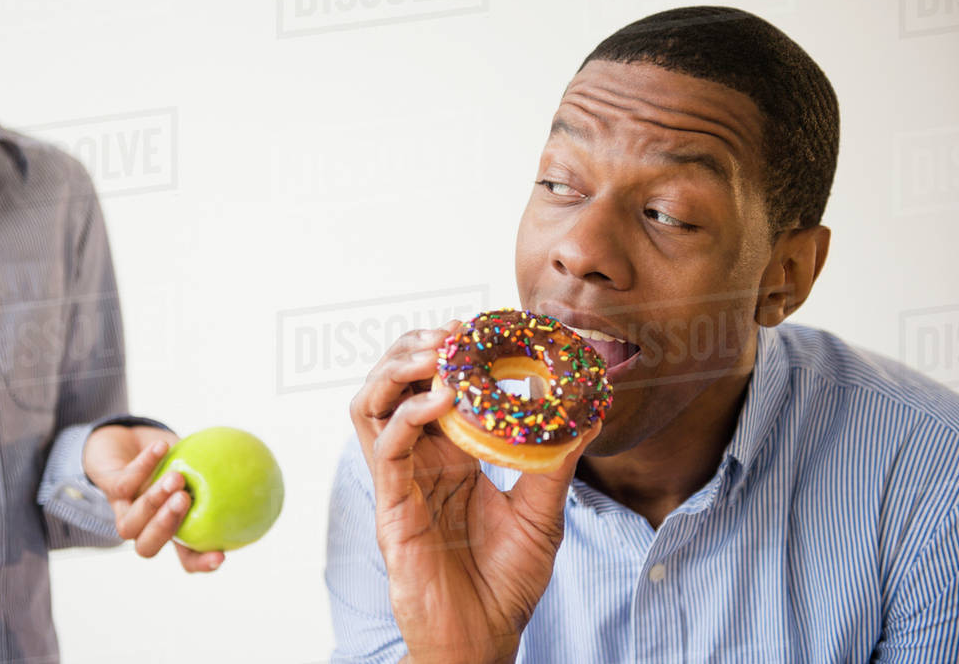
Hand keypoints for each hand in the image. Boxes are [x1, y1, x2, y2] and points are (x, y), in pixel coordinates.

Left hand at [83, 424, 224, 571]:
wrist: (124, 439)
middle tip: (186, 502)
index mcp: (171, 529)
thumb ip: (222, 471)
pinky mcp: (108, 487)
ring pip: (130, 523)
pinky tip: (161, 448)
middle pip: (149, 547)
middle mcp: (145, 525)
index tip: (222, 555)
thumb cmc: (171, 455)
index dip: (201, 562)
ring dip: (153, 501)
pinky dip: (144, 465)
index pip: (187, 557)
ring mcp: (123, 509)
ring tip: (177, 478)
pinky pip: (124, 481)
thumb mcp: (198, 462)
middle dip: (167, 528)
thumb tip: (263, 468)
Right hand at [350, 323, 599, 663]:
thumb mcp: (543, 514)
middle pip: (394, 385)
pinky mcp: (392, 507)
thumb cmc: (505, 582)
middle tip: (452, 331)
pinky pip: (386, 449)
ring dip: (398, 370)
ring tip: (435, 352)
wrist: (484, 639)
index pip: (433, 388)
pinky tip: (439, 401)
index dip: (447, 354)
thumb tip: (586, 413)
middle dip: (415, 348)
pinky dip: (406, 416)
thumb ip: (555, 463)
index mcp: (449, 457)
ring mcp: (400, 482)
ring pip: (372, 405)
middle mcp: (418, 461)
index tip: (476, 326)